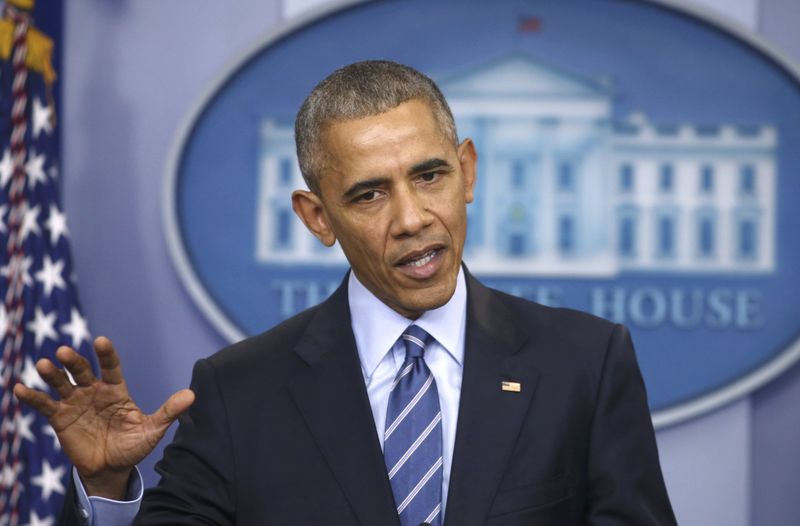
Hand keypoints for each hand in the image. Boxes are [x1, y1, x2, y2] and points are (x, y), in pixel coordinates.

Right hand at [13, 336, 194, 498]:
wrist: (111, 468)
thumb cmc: (133, 445)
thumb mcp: (152, 430)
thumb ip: (168, 412)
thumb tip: (192, 396)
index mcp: (117, 390)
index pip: (111, 367)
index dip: (106, 354)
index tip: (101, 341)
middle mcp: (94, 391)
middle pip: (82, 371)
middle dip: (74, 361)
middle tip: (65, 352)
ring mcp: (76, 402)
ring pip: (62, 383)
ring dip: (52, 374)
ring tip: (43, 365)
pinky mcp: (60, 418)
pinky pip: (45, 405)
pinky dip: (32, 397)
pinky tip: (19, 389)